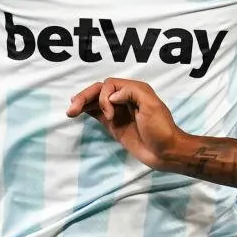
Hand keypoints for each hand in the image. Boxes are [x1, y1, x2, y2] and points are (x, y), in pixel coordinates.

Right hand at [66, 78, 187, 169]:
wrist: (166, 152)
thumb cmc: (161, 129)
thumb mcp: (151, 105)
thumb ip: (132, 92)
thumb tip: (111, 96)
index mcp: (134, 90)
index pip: (109, 84)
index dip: (104, 96)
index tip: (111, 115)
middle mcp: (124, 98)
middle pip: (99, 91)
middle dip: (85, 97)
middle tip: (72, 109)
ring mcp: (118, 112)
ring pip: (95, 101)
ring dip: (82, 103)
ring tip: (70, 111)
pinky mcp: (114, 125)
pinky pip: (96, 113)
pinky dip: (86, 111)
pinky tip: (76, 112)